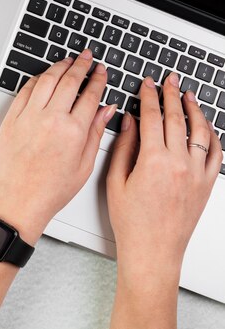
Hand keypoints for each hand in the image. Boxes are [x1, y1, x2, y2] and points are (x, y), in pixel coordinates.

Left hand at [0, 50, 116, 244]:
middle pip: (69, 81)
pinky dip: (37, 79)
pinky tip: (44, 77)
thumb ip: (96, 133)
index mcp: (73, 131)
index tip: (101, 72)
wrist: (18, 200)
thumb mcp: (84, 165)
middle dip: (81, 65)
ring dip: (59, 67)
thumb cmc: (50, 190)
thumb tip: (106, 110)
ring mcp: (28, 117)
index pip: (90, 95)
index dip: (98, 79)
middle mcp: (50, 119)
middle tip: (87, 57)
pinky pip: (25, 90)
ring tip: (67, 61)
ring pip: (47, 80)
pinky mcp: (11, 119)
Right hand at [107, 73, 221, 277]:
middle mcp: (180, 164)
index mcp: (153, 161)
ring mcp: (197, 173)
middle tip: (169, 80)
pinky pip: (216, 152)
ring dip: (194, 109)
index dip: (149, 97)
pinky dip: (212, 135)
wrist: (153, 250)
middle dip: (171, 95)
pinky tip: (207, 126)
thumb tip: (127, 122)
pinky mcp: (207, 184)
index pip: (152, 118)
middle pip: (177, 119)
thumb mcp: (115, 181)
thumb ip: (123, 147)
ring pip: (200, 131)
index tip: (147, 84)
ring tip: (188, 95)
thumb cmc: (132, 222)